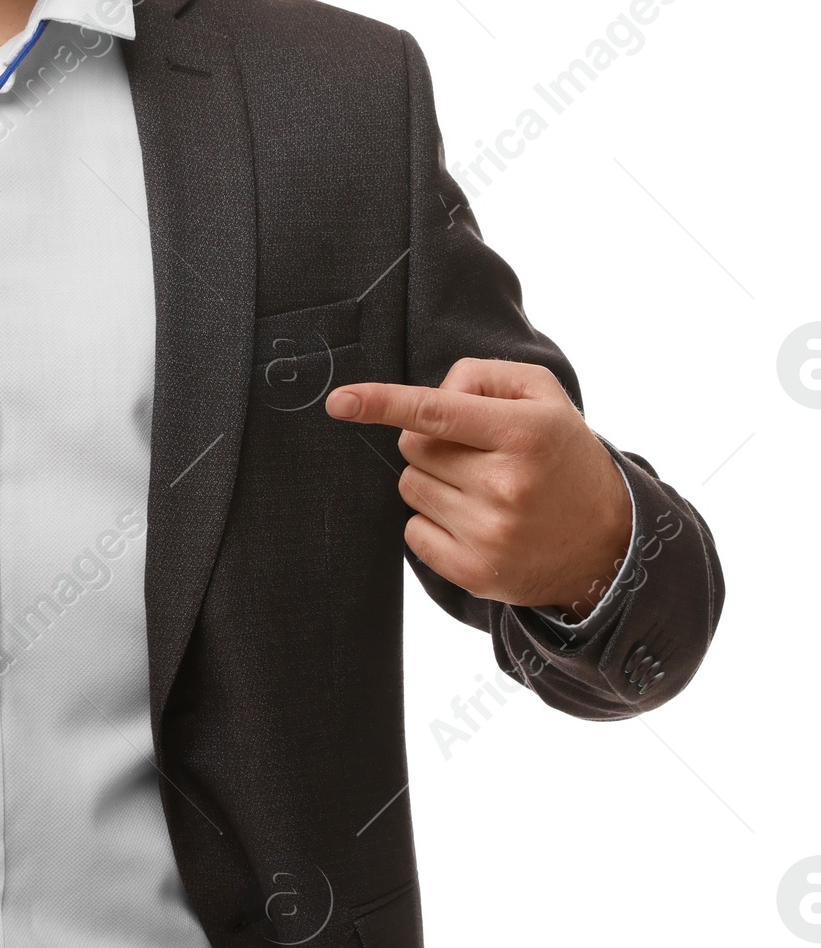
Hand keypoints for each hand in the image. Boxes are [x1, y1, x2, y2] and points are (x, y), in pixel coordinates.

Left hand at [325, 358, 632, 618]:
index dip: (380, 402)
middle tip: (476, 455)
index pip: (435, 411)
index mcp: (522, 433)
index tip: (338, 400)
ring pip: (410, 488)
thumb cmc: (561, 455)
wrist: (610, 544)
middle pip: (413, 448)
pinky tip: (473, 522)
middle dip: (431, 444)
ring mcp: (489, 533)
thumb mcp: (541, 396)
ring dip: (433, 482)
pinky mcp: (475, 571)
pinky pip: (412, 532)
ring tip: (482, 489)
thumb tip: (429, 394)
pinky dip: (431, 523)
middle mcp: (505, 484)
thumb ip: (480, 375)